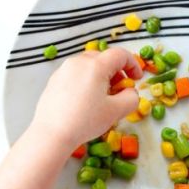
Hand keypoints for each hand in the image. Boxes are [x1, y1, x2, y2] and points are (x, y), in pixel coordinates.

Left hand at [28, 48, 142, 148]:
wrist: (51, 134)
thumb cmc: (85, 121)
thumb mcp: (117, 111)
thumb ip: (132, 98)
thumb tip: (130, 92)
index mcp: (96, 65)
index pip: (120, 55)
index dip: (133, 65)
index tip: (137, 79)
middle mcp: (78, 62)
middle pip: (103, 58)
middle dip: (116, 70)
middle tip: (120, 89)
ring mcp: (64, 70)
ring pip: (88, 65)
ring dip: (100, 75)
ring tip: (102, 96)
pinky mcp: (54, 80)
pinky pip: (75, 73)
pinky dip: (86, 80)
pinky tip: (85, 100)